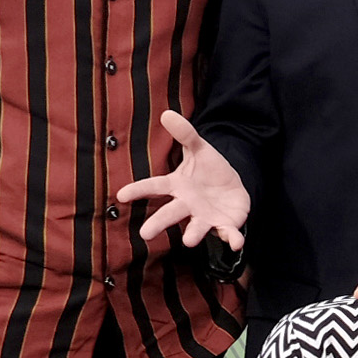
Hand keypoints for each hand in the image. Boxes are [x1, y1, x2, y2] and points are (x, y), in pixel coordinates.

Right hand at [118, 111, 251, 248]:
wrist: (233, 188)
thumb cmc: (210, 171)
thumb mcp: (200, 149)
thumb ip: (185, 134)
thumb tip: (167, 113)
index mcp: (178, 186)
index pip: (155, 187)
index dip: (138, 191)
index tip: (121, 195)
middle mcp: (188, 205)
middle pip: (171, 213)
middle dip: (158, 223)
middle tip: (145, 234)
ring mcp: (206, 217)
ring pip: (197, 227)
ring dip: (193, 234)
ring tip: (188, 241)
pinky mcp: (225, 225)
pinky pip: (228, 234)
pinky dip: (232, 239)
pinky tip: (236, 243)